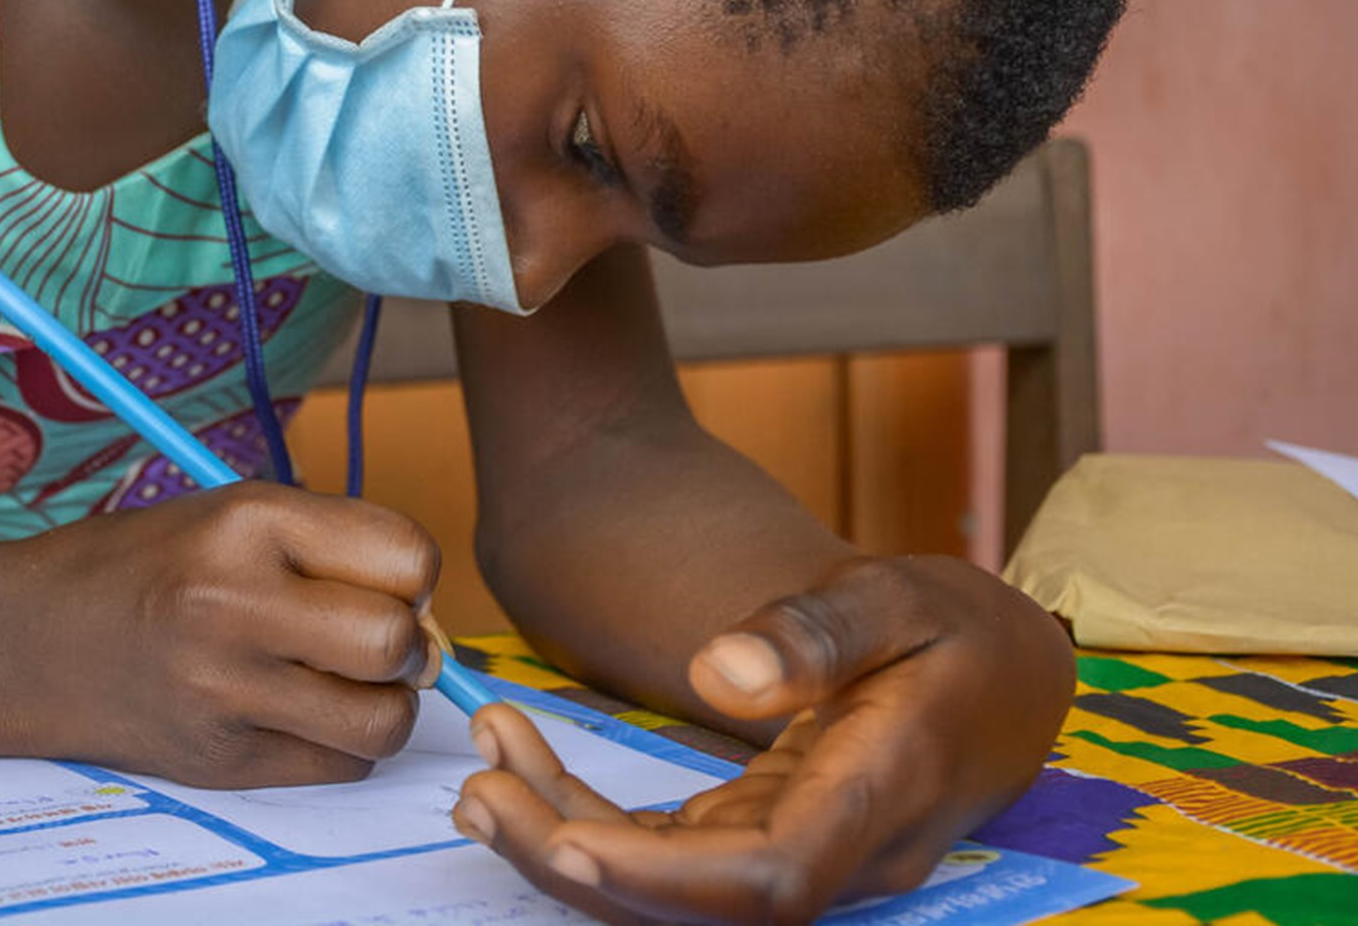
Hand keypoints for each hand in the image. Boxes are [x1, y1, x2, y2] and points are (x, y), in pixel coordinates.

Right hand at [0, 482, 443, 786]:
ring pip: (381, 722)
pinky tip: (296, 713)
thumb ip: (330, 545)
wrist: (23, 639)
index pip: (407, 555)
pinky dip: (340, 744)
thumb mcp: (230, 513)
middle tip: (372, 639)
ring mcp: (223, 691)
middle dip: (408, 645)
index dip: (412, 574)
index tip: (385, 580)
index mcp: (246, 521)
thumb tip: (431, 612)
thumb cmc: (141, 565)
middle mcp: (234, 603)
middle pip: (397, 643)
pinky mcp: (219, 760)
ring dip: (383, 705)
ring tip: (342, 682)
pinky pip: (338, 766)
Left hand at [452, 556, 1073, 923]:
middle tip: (478, 790)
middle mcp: (842, 853)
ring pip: (673, 887)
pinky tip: (524, 759)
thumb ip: (817, 632)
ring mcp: (804, 853)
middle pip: (699, 906)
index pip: (768, 880)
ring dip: (566, 838)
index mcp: (880, 797)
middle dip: (578, 864)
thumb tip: (721, 673)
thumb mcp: (899, 596)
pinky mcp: (769, 835)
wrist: (1012, 669)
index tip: (566, 842)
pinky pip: (671, 851)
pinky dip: (592, 815)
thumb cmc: (961, 630)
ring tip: (481, 771)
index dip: (661, 878)